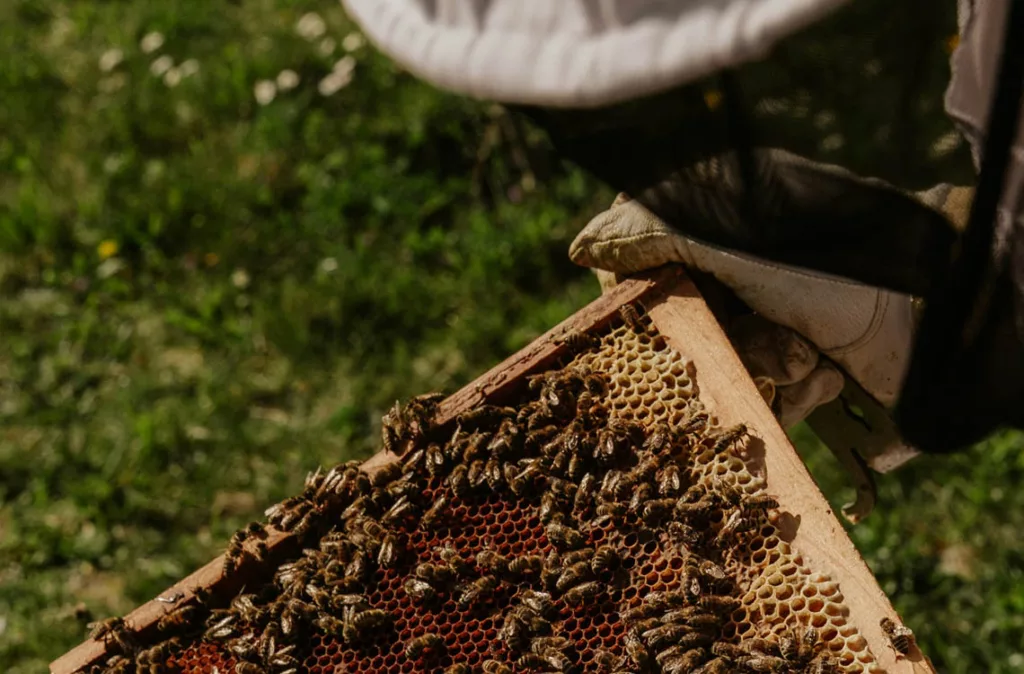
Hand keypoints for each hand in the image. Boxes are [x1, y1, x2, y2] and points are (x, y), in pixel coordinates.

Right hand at [572, 177, 972, 427]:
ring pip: (720, 367)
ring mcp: (771, 322)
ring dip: (760, 368)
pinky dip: (792, 389)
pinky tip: (823, 370)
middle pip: (680, 327)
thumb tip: (581, 250)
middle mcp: (739, 277)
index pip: (643, 264)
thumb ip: (652, 235)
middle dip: (708, 346)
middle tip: (745, 343)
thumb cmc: (831, 264)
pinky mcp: (800, 367)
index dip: (635, 297)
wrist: (933, 315)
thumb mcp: (731, 238)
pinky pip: (764, 395)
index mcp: (719, 232)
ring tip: (802, 354)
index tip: (637, 315)